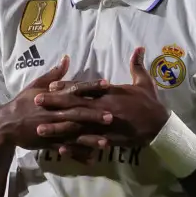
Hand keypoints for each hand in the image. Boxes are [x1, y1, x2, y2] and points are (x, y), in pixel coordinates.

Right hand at [0, 55, 112, 149]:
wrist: (6, 124)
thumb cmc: (22, 102)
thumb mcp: (35, 85)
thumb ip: (53, 74)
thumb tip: (67, 59)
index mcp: (53, 97)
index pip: (74, 90)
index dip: (90, 87)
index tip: (106, 85)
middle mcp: (54, 113)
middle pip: (76, 114)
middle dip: (93, 115)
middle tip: (111, 117)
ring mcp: (52, 130)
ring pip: (74, 135)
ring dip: (89, 139)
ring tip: (106, 143)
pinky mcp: (49, 144)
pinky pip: (66, 150)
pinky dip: (78, 155)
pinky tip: (92, 159)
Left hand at [35, 47, 169, 148]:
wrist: (160, 126)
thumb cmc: (150, 103)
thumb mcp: (144, 82)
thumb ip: (137, 65)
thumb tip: (138, 47)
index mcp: (109, 94)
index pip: (84, 89)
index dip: (66, 88)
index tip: (50, 86)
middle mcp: (103, 108)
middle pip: (74, 106)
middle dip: (54, 105)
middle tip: (35, 103)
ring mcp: (104, 126)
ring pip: (77, 127)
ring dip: (58, 128)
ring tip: (39, 130)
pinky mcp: (108, 140)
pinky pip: (87, 144)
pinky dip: (73, 147)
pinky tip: (59, 149)